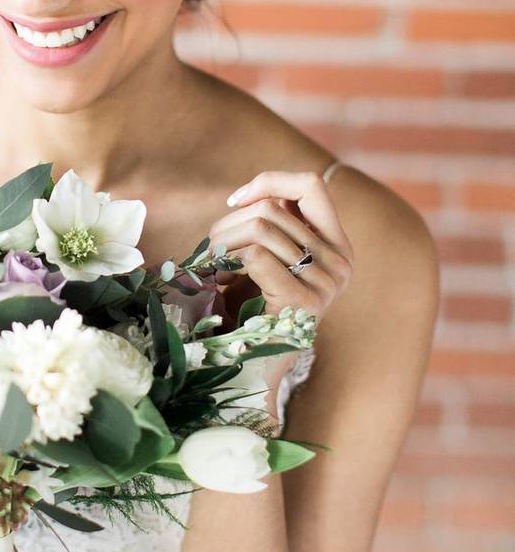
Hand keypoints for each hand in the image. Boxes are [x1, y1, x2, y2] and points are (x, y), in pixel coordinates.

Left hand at [208, 171, 353, 318]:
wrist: (248, 369)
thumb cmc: (247, 312)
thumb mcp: (264, 260)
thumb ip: (270, 226)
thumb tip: (253, 194)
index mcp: (336, 246)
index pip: (311, 185)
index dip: (269, 182)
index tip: (235, 201)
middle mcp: (340, 261)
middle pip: (273, 208)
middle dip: (229, 225)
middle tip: (210, 254)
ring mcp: (327, 282)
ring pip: (262, 228)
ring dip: (223, 245)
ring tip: (213, 271)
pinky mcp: (305, 302)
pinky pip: (257, 256)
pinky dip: (228, 264)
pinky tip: (222, 285)